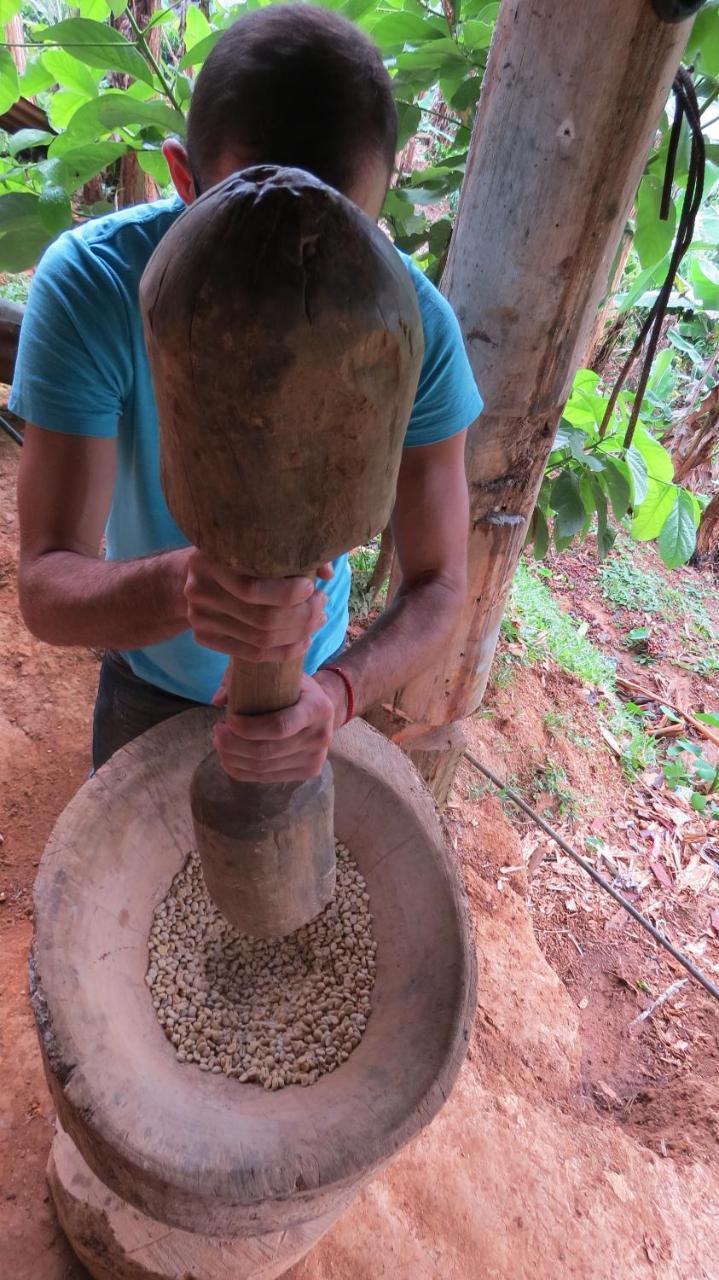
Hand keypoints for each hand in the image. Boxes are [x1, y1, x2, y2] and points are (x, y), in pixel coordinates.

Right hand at [184, 549, 331, 662]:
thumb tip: (326, 573)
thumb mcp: (255, 545)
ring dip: (297, 634)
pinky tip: (302, 642)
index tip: (311, 587)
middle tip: (321, 606)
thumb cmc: (236, 554)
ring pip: (260, 639)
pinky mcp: (203, 637)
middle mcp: (199, 590)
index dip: (289, 593)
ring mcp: (198, 617)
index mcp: (209, 560)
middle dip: (301, 616)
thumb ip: (291, 553)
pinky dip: (283, 652)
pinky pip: (251, 654)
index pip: (252, 589)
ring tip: (317, 621)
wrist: (194, 573)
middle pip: (261, 618)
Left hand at [212, 671, 346, 781]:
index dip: (249, 728)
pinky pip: (267, 778)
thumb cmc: (294, 687)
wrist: (323, 708)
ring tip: (219, 743)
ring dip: (234, 758)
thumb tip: (219, 700)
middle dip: (234, 744)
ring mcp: (315, 758)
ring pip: (264, 767)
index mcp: (317, 708)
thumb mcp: (276, 672)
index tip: (229, 719)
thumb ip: (245, 678)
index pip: (279, 726)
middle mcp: (321, 736)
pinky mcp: (308, 772)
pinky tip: (228, 759)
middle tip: (217, 731)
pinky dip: (241, 771)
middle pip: (268, 750)